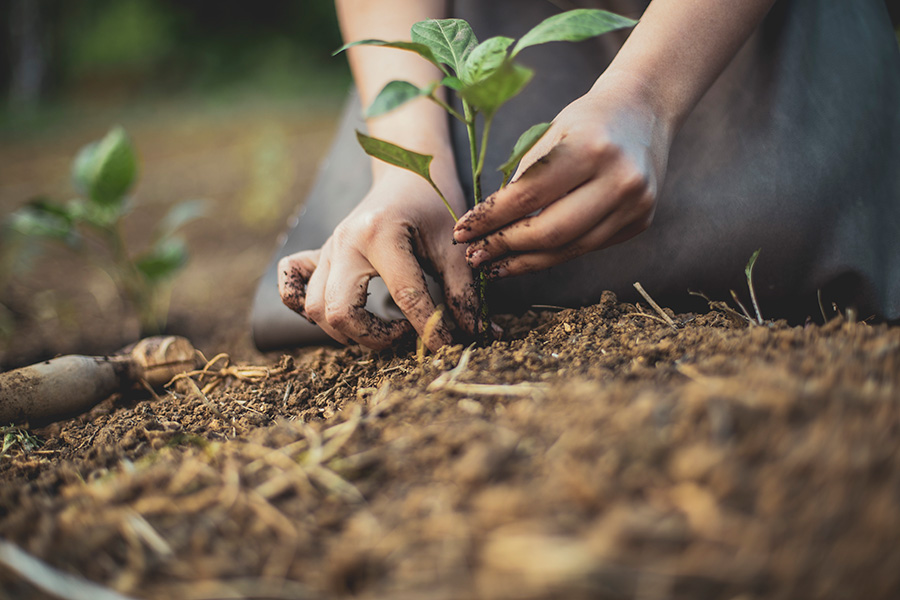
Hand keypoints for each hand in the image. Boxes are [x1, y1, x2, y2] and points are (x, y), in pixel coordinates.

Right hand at [278, 169, 474, 350]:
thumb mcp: (454, 246)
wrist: (407, 173)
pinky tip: (335, 313)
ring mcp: (326, 249)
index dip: (429, 330)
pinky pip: (291, 284)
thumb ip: (465, 292)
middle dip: (374, 337)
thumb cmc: (434, 206)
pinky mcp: (317, 254)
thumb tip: (482, 335)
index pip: (404, 297)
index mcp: (381, 234)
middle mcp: (344, 242)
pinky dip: (302, 305)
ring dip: (347, 330)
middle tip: (403, 334)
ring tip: (381, 326)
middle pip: (340, 312)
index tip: (448, 346)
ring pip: (316, 309)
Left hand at [452, 76, 673, 277]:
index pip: (528, 196)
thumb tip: (485, 228)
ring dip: (526, 262)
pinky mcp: (640, 222)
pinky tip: (527, 257)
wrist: (643, 112)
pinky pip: (587, 247)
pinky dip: (553, 254)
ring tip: (494, 266)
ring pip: (569, 249)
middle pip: (550, 231)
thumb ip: (522, 180)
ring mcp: (636, 205)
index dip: (490, 219)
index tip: (462, 231)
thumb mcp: (549, 136)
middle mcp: (620, 179)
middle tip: (475, 255)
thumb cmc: (585, 121)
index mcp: (591, 148)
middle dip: (505, 247)